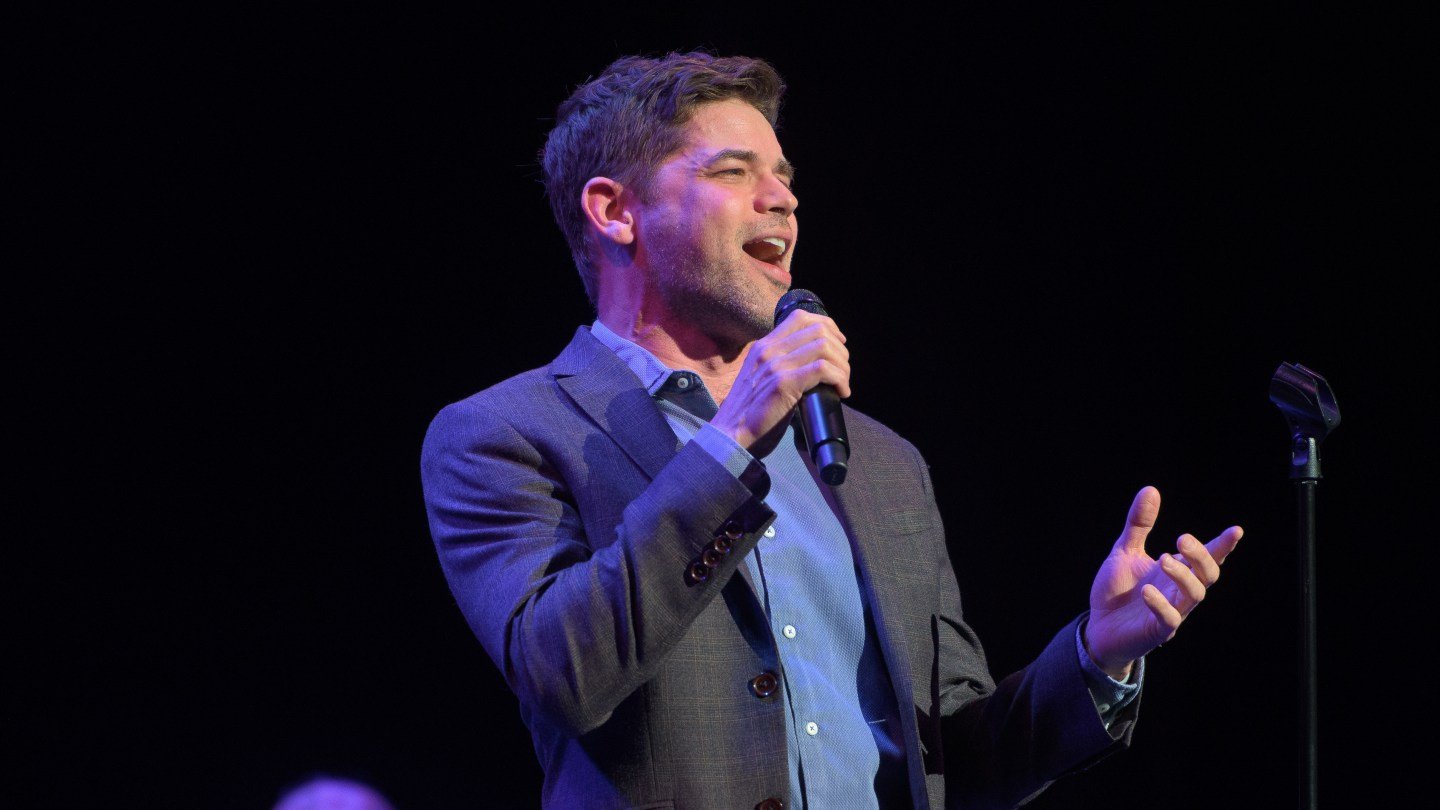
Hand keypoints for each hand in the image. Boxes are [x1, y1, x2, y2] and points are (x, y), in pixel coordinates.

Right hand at [711, 309, 849, 457]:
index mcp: (763, 346)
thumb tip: (812, 365)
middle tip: (843, 371)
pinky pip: (823, 369)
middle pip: (818, 330)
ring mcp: (776, 365)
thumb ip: (780, 365)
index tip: (839, 344)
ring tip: (843, 384)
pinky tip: (841, 392)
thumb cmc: (750, 414)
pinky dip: (839, 379)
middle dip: (840, 349)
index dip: (828, 326)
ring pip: (824, 347)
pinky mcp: (784, 383)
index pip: (800, 318)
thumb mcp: (761, 378)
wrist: (731, 436)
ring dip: (842, 365)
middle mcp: (769, 350)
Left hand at [1084, 486, 1242, 679]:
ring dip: (1183, 575)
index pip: (1209, 557)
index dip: (1223, 545)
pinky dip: (1161, 604)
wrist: (1098, 625)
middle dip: (1201, 555)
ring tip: (1162, 559)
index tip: (1236, 530)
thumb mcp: (1125, 550)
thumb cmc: (1118, 590)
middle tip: (1181, 538)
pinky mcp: (1157, 631)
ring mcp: (1172, 611)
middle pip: (1209, 574)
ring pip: (1195, 595)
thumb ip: (1139, 524)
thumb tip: (1151, 489)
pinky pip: (1169, 619)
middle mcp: (1180, 591)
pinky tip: (1147, 591)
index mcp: (1178, 571)